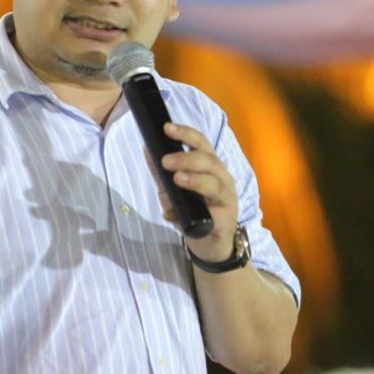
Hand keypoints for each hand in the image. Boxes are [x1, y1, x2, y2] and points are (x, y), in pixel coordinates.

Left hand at [152, 122, 238, 262]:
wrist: (210, 244)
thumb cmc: (194, 211)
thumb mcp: (174, 189)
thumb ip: (162, 171)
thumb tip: (146, 149)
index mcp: (211, 167)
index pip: (202, 144)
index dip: (186, 134)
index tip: (167, 128)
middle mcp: (222, 179)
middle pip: (209, 161)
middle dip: (187, 158)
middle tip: (165, 161)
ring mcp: (226, 199)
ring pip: (215, 183)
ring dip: (195, 179)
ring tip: (177, 179)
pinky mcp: (225, 221)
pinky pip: (210, 214)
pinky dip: (189, 213)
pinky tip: (172, 215)